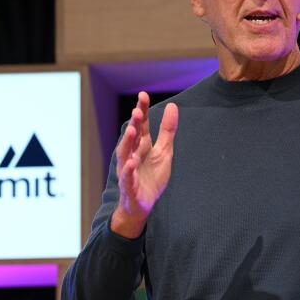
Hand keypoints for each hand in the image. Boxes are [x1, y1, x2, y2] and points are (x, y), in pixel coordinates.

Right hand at [110, 92, 178, 237]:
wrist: (143, 205)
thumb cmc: (151, 177)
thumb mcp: (164, 152)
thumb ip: (167, 131)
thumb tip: (173, 106)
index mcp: (142, 146)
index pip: (141, 125)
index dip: (142, 110)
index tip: (143, 95)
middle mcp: (132, 155)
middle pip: (132, 137)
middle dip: (134, 124)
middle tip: (137, 110)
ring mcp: (129, 170)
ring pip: (125, 154)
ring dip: (127, 142)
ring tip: (132, 131)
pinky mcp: (129, 186)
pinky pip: (127, 177)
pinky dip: (128, 170)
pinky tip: (132, 163)